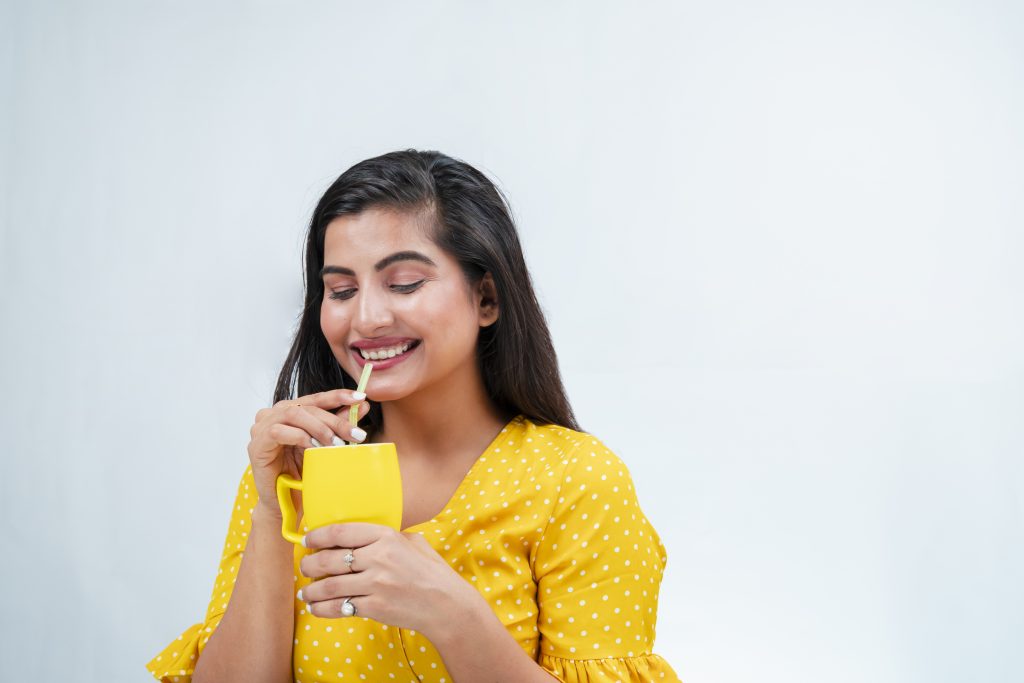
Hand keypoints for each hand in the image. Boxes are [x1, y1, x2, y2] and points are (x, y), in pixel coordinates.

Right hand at [247, 389, 370, 515]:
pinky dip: (299, 437)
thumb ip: (338, 425)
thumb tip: (362, 406)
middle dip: (335, 420)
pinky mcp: (256, 444)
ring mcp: (261, 428)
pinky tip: (313, 448)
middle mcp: (273, 414)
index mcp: (289, 411)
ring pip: (293, 414)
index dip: (338, 396)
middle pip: (307, 407)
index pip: (315, 398)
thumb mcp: (323, 445)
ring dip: (318, 428)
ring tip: (335, 443)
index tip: (360, 397)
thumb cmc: (302, 473)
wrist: (284, 503)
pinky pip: (278, 431)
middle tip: (355, 434)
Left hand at [298, 523, 483, 637]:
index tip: (308, 539)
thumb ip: (388, 536)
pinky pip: (339, 607)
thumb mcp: (413, 542)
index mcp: (386, 537)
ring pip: (329, 586)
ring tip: (305, 591)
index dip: (318, 536)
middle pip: (329, 559)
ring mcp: (375, 584)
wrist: (446, 604)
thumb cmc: (431, 571)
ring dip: (311, 589)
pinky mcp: (374, 607)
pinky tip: (315, 607)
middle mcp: (378, 559)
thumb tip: (363, 535)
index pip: (341, 532)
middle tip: (304, 566)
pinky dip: (322, 609)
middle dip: (309, 564)